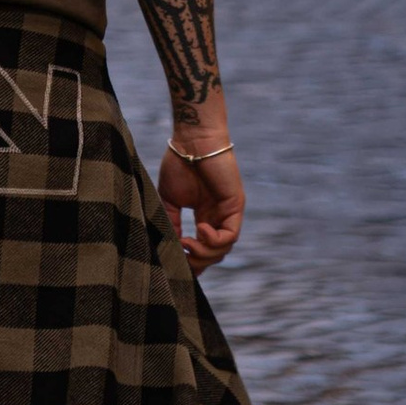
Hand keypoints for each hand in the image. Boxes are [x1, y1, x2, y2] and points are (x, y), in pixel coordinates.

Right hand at [158, 132, 244, 270]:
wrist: (191, 141)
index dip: (192, 261)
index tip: (176, 263)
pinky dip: (214, 240)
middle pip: (214, 254)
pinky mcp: (236, 206)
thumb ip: (172, 222)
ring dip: (204, 253)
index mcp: (204, 216)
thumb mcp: (170, 200)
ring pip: (224, 249)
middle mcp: (218, 217)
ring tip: (187, 243)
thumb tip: (169, 246)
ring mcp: (228, 213)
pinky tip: (200, 229)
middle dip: (197, 261)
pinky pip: (230, 235)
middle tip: (181, 254)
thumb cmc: (179, 164)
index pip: (204, 249)